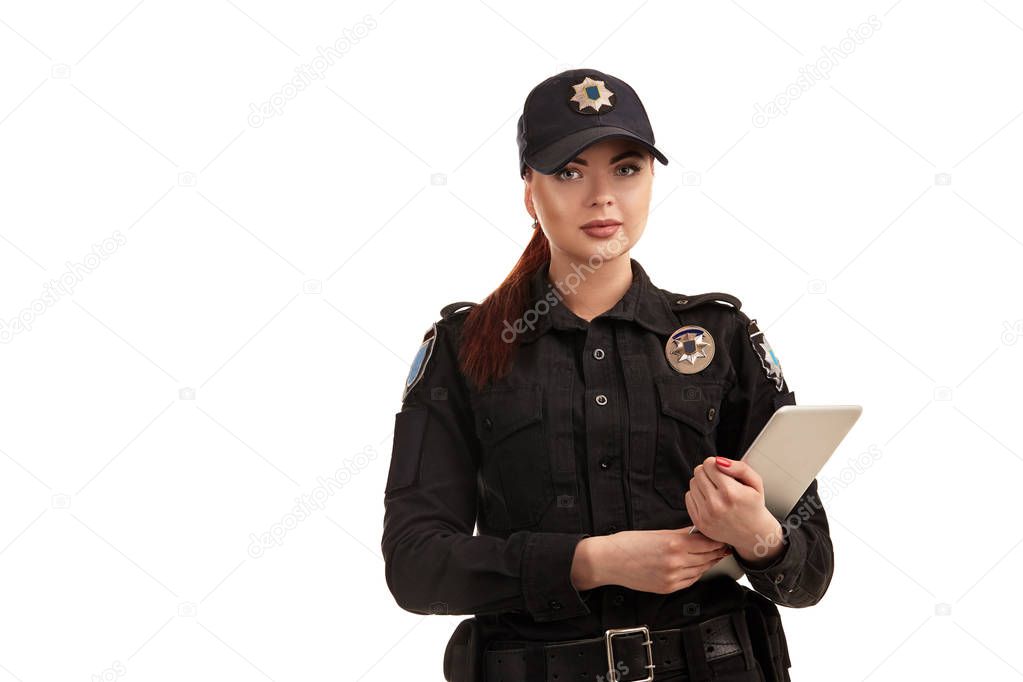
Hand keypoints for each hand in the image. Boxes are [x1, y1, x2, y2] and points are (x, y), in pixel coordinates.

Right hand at [574, 528, 731, 593]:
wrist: (609, 562)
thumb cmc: (628, 544)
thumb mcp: (657, 532)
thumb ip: (680, 534)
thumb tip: (697, 532)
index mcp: (674, 544)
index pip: (707, 542)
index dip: (717, 539)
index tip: (722, 535)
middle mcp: (676, 562)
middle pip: (707, 556)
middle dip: (717, 550)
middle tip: (724, 544)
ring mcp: (672, 578)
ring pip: (701, 570)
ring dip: (709, 562)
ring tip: (715, 555)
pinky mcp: (668, 588)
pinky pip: (690, 580)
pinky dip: (697, 572)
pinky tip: (698, 566)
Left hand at [685, 456, 778, 552]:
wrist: (753, 534)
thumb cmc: (753, 506)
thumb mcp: (755, 483)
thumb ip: (740, 467)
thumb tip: (719, 461)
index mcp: (731, 493)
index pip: (709, 464)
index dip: (715, 464)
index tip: (722, 471)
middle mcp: (717, 504)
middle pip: (698, 472)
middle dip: (708, 472)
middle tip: (719, 480)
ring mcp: (706, 515)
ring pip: (692, 483)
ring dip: (702, 483)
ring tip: (716, 491)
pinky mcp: (699, 522)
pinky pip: (688, 497)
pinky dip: (697, 496)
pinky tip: (710, 500)